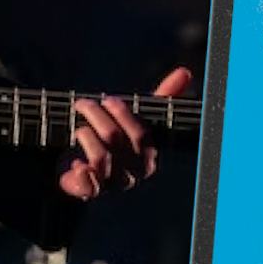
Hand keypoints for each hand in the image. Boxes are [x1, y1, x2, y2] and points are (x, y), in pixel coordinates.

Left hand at [58, 67, 192, 200]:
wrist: (84, 167)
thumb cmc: (116, 138)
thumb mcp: (137, 117)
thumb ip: (161, 96)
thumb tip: (185, 72)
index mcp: (147, 155)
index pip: (141, 134)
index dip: (123, 114)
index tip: (108, 99)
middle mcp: (133, 173)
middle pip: (116, 140)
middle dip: (97, 116)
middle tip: (83, 104)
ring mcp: (111, 184)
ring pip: (101, 158)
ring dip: (85, 135)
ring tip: (78, 126)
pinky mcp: (88, 191)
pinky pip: (88, 187)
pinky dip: (82, 175)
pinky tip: (77, 164)